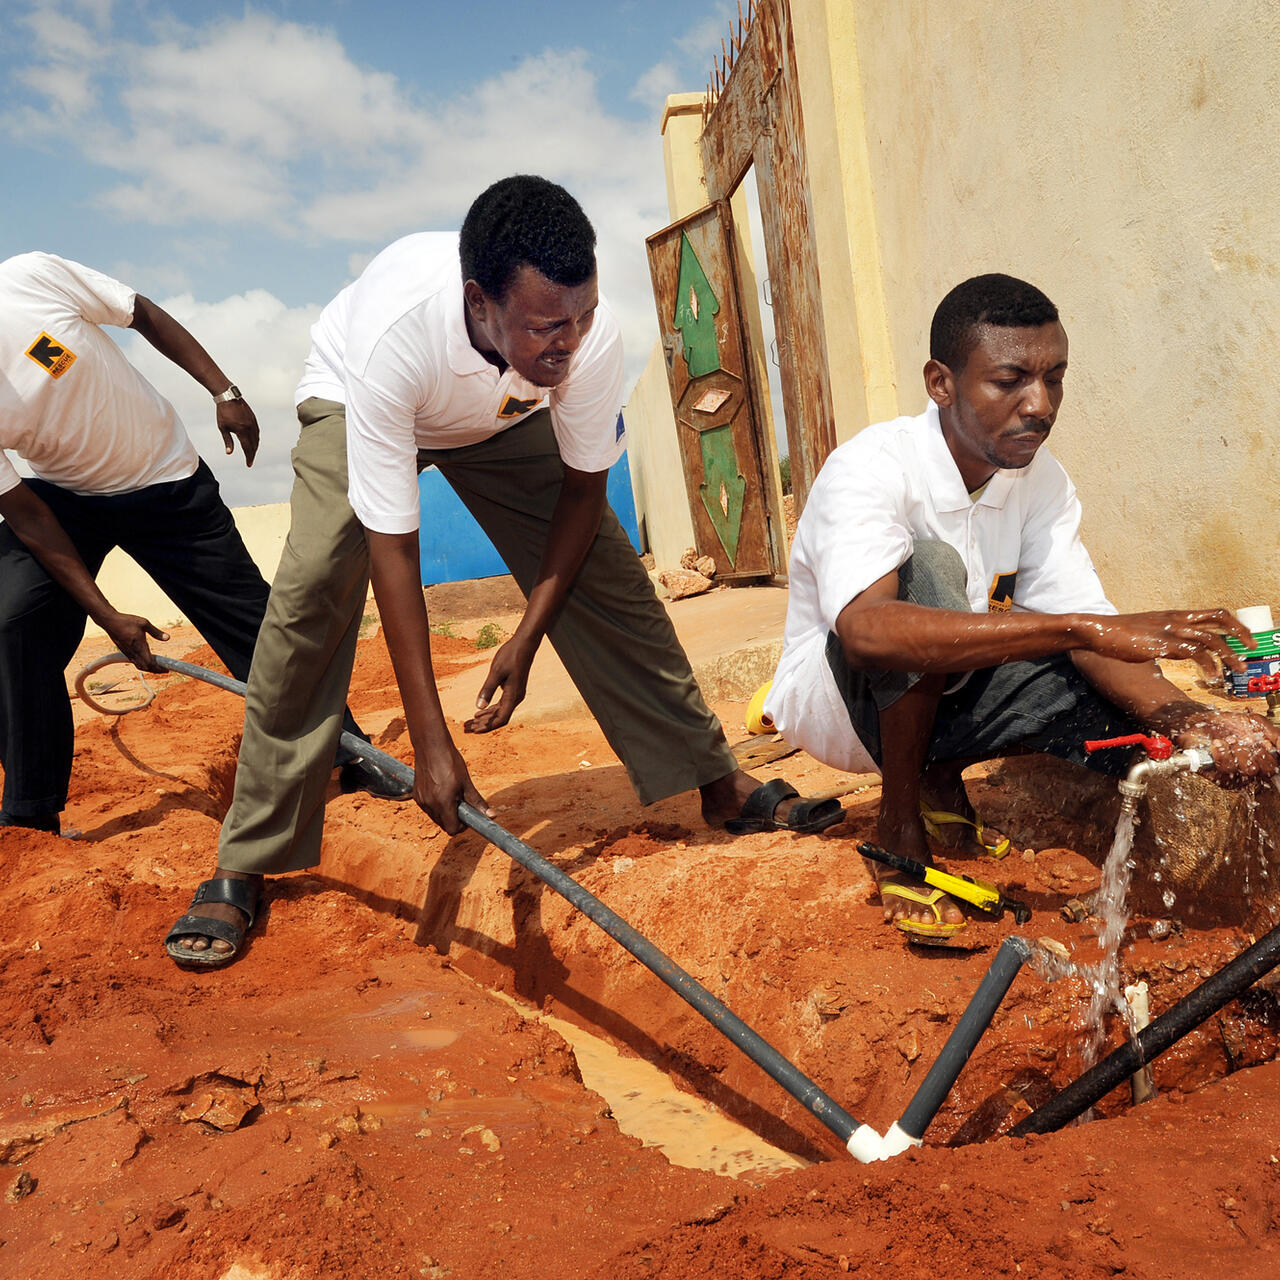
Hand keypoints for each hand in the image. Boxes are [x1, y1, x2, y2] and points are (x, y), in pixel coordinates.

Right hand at [102, 611, 167, 671]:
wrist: (109, 621)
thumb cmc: (126, 621)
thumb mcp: (144, 623)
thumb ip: (156, 632)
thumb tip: (168, 638)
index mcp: (139, 646)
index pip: (150, 663)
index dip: (158, 668)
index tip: (166, 669)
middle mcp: (133, 652)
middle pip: (145, 667)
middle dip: (155, 670)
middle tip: (164, 670)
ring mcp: (128, 652)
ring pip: (139, 665)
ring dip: (149, 668)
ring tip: (157, 667)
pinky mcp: (124, 651)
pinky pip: (134, 661)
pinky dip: (142, 664)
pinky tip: (146, 660)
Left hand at [216, 399, 258, 465]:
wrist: (228, 397)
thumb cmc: (223, 412)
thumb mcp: (222, 428)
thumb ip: (228, 441)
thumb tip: (229, 453)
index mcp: (241, 431)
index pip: (247, 448)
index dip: (248, 457)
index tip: (248, 464)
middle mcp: (249, 428)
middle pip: (254, 445)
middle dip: (252, 454)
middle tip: (250, 461)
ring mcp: (253, 423)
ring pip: (257, 439)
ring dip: (255, 447)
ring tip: (252, 453)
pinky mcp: (253, 419)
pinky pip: (257, 432)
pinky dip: (256, 439)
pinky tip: (254, 442)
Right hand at [414, 739, 490, 833]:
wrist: (430, 746)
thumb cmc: (450, 761)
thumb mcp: (466, 782)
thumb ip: (477, 802)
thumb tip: (492, 816)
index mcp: (443, 802)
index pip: (452, 829)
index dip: (462, 826)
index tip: (467, 816)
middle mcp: (430, 804)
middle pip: (444, 825)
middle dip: (454, 819)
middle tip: (461, 803)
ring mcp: (421, 801)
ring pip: (436, 817)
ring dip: (445, 812)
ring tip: (451, 794)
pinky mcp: (416, 796)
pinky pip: (428, 809)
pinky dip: (436, 806)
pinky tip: (441, 791)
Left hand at [464, 637, 535, 733]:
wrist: (524, 645)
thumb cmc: (510, 656)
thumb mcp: (496, 672)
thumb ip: (487, 690)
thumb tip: (478, 707)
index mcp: (513, 696)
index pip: (501, 719)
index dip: (488, 727)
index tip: (475, 731)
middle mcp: (516, 698)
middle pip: (499, 718)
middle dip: (483, 725)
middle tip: (467, 729)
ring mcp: (515, 694)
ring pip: (500, 712)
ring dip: (486, 718)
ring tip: (471, 723)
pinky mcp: (513, 690)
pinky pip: (501, 705)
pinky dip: (490, 710)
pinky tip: (479, 712)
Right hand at [1080, 609, 1252, 676]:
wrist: (1097, 631)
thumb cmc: (1117, 633)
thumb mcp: (1147, 631)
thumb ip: (1165, 637)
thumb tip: (1176, 649)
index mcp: (1174, 615)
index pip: (1213, 613)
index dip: (1232, 624)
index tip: (1242, 637)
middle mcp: (1177, 619)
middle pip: (1220, 618)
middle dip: (1240, 632)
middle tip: (1250, 647)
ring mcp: (1171, 630)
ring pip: (1212, 639)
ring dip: (1229, 655)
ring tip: (1237, 668)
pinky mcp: (1163, 644)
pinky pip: (1195, 653)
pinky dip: (1208, 665)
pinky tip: (1210, 676)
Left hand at [1174, 710, 1279, 786]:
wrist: (1198, 723)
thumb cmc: (1225, 724)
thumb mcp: (1256, 723)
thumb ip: (1275, 734)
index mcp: (1262, 758)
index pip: (1274, 766)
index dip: (1271, 754)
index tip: (1264, 742)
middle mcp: (1250, 768)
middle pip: (1266, 770)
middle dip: (1257, 751)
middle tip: (1245, 740)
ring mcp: (1235, 774)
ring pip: (1248, 769)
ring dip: (1239, 750)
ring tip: (1229, 740)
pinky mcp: (1218, 776)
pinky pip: (1226, 770)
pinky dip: (1222, 752)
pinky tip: (1217, 744)